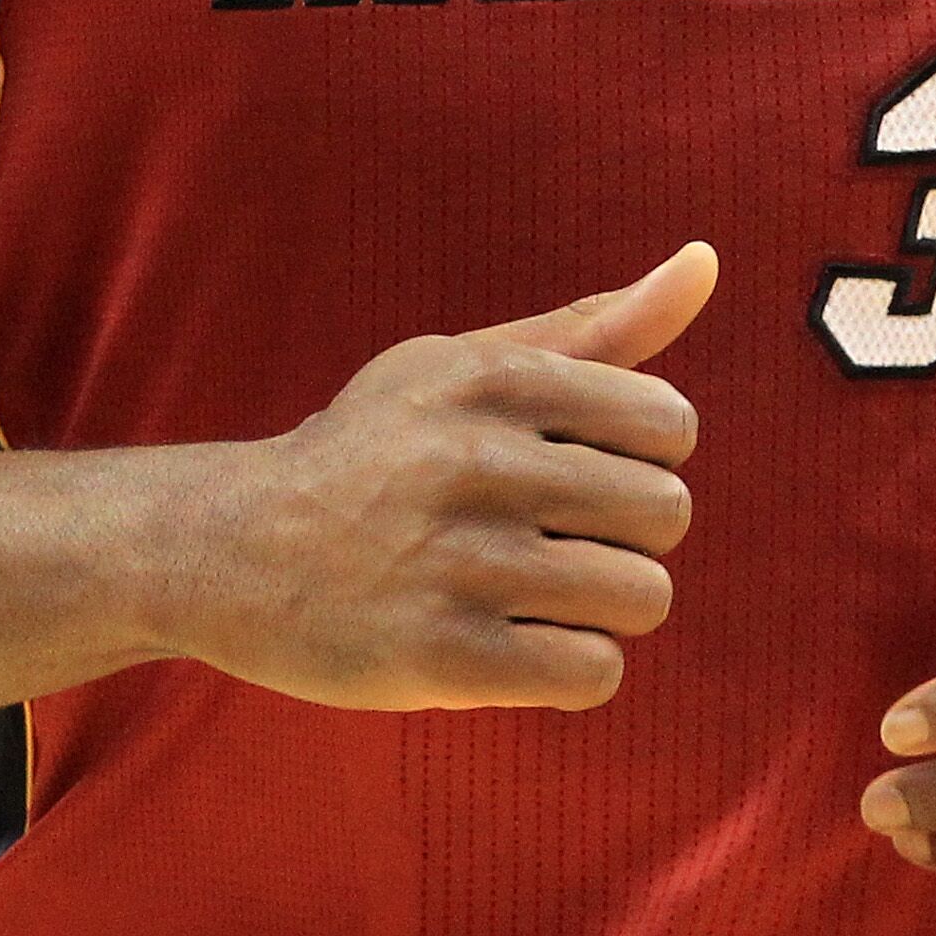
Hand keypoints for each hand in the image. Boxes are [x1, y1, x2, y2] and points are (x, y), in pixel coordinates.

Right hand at [185, 244, 713, 712]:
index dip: (639, 461)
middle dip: (625, 538)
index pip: (670, 425)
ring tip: (534, 598)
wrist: (229, 547)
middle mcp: (478, 463)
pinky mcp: (443, 657)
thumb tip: (707, 262)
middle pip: (667, 515)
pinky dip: (571, 671)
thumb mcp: (465, 366)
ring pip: (641, 597)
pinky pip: (593, 673)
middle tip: (551, 542)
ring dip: (602, 610)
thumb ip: (595, 327)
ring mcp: (460, 563)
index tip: (576, 474)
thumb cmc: (374, 452)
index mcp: (493, 380)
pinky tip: (517, 649)